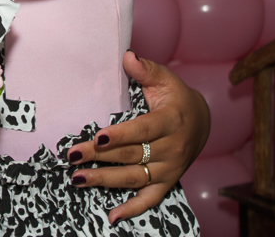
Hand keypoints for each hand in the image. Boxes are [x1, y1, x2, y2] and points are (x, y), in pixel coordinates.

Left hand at [65, 51, 209, 224]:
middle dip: (99, 157)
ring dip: (104, 180)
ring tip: (77, 178)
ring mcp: (169, 168)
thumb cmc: (176, 98)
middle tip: (73, 156)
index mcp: (171, 121)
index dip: (120, 135)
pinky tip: (112, 216)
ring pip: (134, 178)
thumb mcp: (165, 79)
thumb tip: (128, 57)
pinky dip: (132, 209)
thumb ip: (145, 70)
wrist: (201, 122)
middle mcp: (171, 148)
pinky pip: (149, 199)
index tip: (97, 138)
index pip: (142, 130)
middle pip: (131, 155)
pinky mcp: (167, 182)